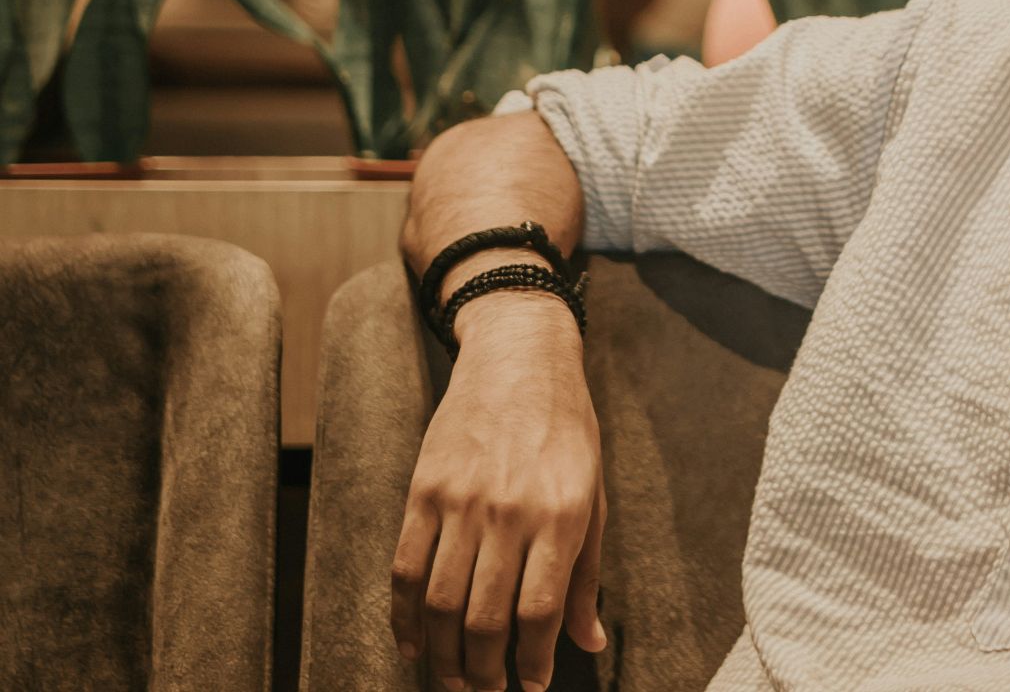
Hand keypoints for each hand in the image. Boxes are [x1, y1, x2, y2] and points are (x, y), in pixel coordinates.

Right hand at [391, 296, 606, 691]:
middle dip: (483, 671)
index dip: (534, 660)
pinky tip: (413, 644)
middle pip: (485, 616)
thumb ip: (587, 575)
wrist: (520, 359)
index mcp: (562, 515)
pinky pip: (405, 567)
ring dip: (442, 655)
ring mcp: (461, 500)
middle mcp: (510, 511)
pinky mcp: (423, 489)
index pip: (539, 610)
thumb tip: (590, 644)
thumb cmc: (568, 432)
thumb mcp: (595, 497)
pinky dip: (405, 615)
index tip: (531, 686)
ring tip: (451, 681)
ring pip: (441, 601)